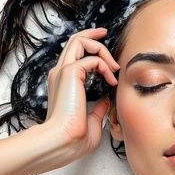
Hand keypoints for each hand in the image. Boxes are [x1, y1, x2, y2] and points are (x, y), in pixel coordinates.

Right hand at [40, 27, 119, 163]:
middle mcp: (60, 74)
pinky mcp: (70, 73)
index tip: (105, 53)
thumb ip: (97, 109)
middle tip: (106, 33)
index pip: (73, 55)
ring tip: (114, 66)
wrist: (62, 142)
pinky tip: (111, 80)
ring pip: (79, 41)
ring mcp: (63, 72)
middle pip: (74, 41)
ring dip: (100, 48)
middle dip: (92, 34)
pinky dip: (105, 65)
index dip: (89, 48)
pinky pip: (91, 58)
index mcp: (62, 84)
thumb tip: (106, 101)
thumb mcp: (91, 122)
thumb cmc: (73, 139)